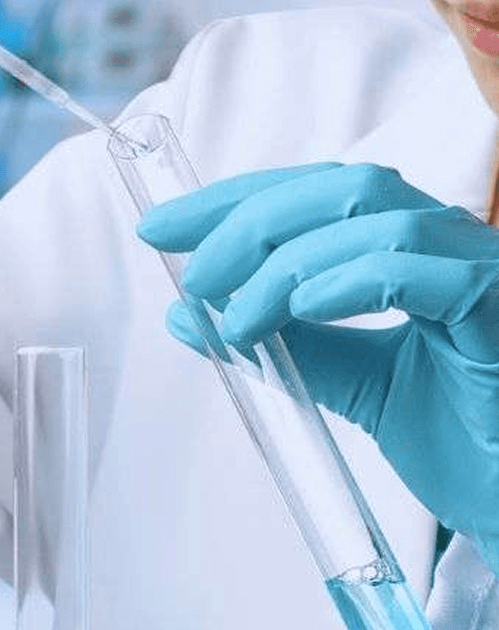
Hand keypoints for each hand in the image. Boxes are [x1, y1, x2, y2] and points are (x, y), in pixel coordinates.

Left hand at [138, 162, 498, 574]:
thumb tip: (191, 314)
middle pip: (341, 188)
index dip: (235, 200)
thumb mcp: (357, 385)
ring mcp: (480, 265)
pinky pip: (422, 272)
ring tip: (239, 313)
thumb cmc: (466, 441)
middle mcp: (448, 241)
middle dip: (249, 216)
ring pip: (373, 218)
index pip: (316, 194)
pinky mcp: (498, 303)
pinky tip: (300, 307)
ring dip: (287, 260)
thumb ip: (285, 344)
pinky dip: (350, 279)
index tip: (165, 226)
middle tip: (189, 267)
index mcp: (413, 247)